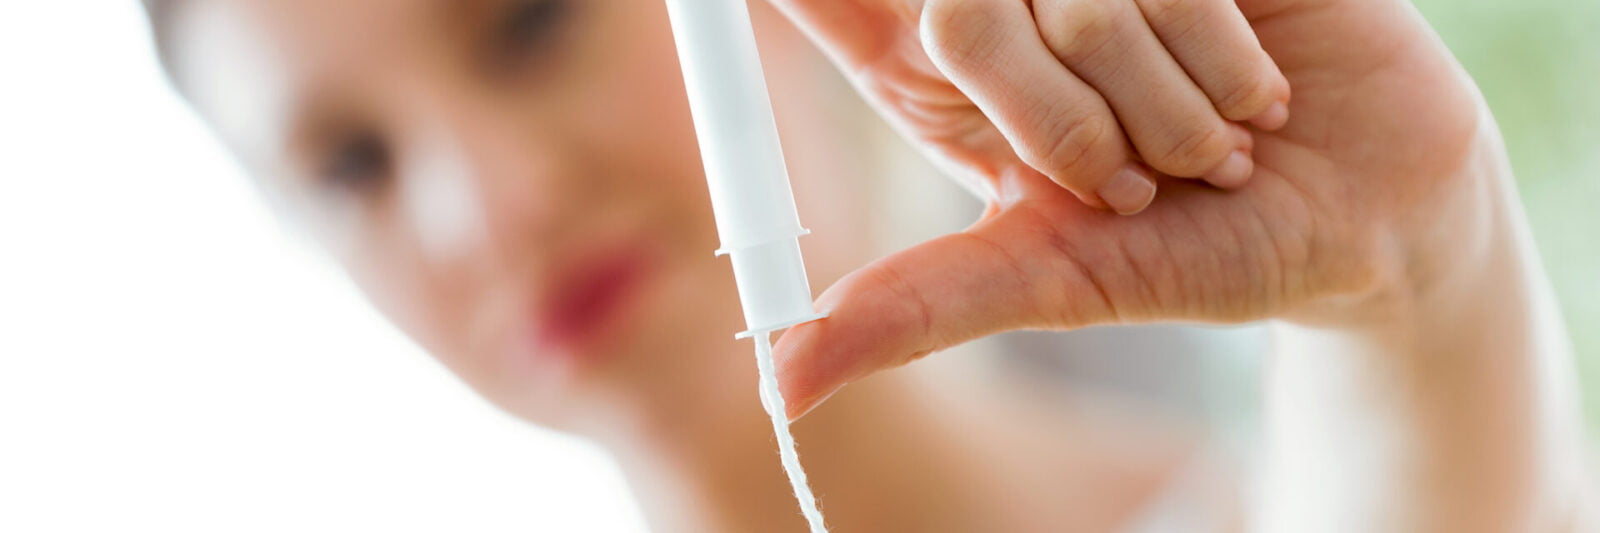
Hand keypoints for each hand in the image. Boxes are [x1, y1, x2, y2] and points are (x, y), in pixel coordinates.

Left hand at [769, 0, 1491, 417]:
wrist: (1368, 210)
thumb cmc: (1198, 244)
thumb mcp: (1051, 279)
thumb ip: (915, 308)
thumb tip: (783, 380)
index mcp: (945, 66)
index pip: (833, 1)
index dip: (823, 8)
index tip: (978, 138)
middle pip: (963, 19)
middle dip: (1068, 130)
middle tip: (1134, 182)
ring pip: (1080, 7)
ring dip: (1162, 113)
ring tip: (1209, 148)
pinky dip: (1222, 64)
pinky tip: (1257, 92)